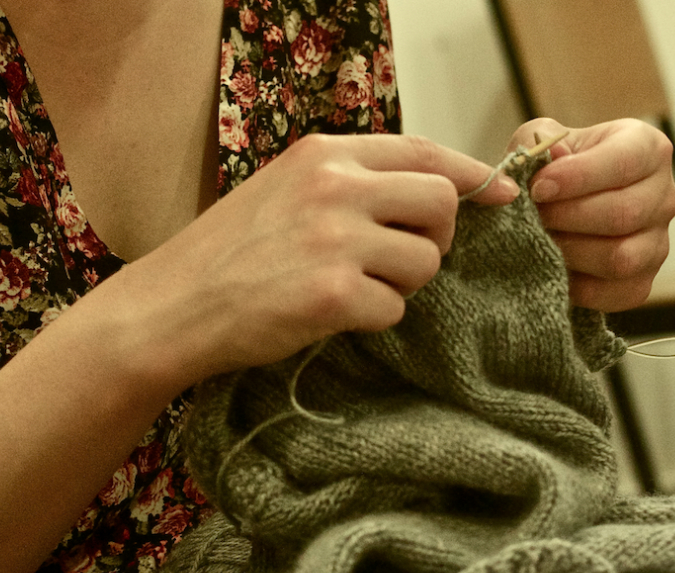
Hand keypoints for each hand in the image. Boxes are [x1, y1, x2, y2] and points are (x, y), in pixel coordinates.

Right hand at [102, 133, 518, 384]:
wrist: (173, 306)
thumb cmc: (226, 254)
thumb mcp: (283, 190)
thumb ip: (348, 183)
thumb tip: (427, 196)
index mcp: (323, 154)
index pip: (424, 152)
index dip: (471, 174)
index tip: (501, 194)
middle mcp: (335, 187)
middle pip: (441, 203)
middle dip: (436, 237)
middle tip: (400, 260)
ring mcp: (335, 239)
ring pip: (426, 261)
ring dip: (403, 285)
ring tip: (353, 290)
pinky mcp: (333, 294)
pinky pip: (395, 309)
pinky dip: (374, 319)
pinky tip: (332, 315)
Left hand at [507, 118, 674, 311]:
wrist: (556, 209)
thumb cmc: (555, 168)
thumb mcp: (541, 142)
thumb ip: (539, 143)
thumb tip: (546, 160)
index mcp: (647, 149)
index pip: (624, 162)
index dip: (578, 177)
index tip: (538, 188)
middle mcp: (663, 196)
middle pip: (623, 214)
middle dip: (568, 218)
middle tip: (533, 217)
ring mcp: (658, 243)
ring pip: (621, 257)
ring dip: (571, 252)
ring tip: (540, 240)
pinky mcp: (642, 282)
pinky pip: (616, 293)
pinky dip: (578, 287)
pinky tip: (553, 267)